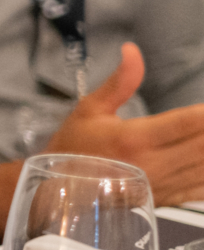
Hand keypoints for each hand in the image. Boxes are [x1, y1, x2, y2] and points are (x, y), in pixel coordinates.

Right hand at [0, 43, 203, 240]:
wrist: (60, 192)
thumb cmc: (74, 147)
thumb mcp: (91, 109)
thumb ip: (120, 81)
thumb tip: (132, 49)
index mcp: (135, 138)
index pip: (188, 122)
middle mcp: (153, 163)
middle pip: (203, 144)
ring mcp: (163, 185)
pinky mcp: (167, 199)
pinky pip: (201, 189)